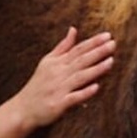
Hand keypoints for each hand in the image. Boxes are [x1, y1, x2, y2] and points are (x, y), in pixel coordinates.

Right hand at [0, 27, 114, 137]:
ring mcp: (59, 89)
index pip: (78, 49)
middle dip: (98, 52)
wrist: (23, 108)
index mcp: (57, 62)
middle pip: (81, 60)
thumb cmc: (38, 84)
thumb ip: (62, 46)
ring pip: (80, 77)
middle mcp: (58, 73)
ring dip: (95, 69)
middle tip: (113, 44)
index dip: (93, 42)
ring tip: (111, 62)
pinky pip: (73, 97)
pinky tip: (96, 87)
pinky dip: (84, 92)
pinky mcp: (58, 104)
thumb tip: (73, 29)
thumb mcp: (47, 62)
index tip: (108, 36)